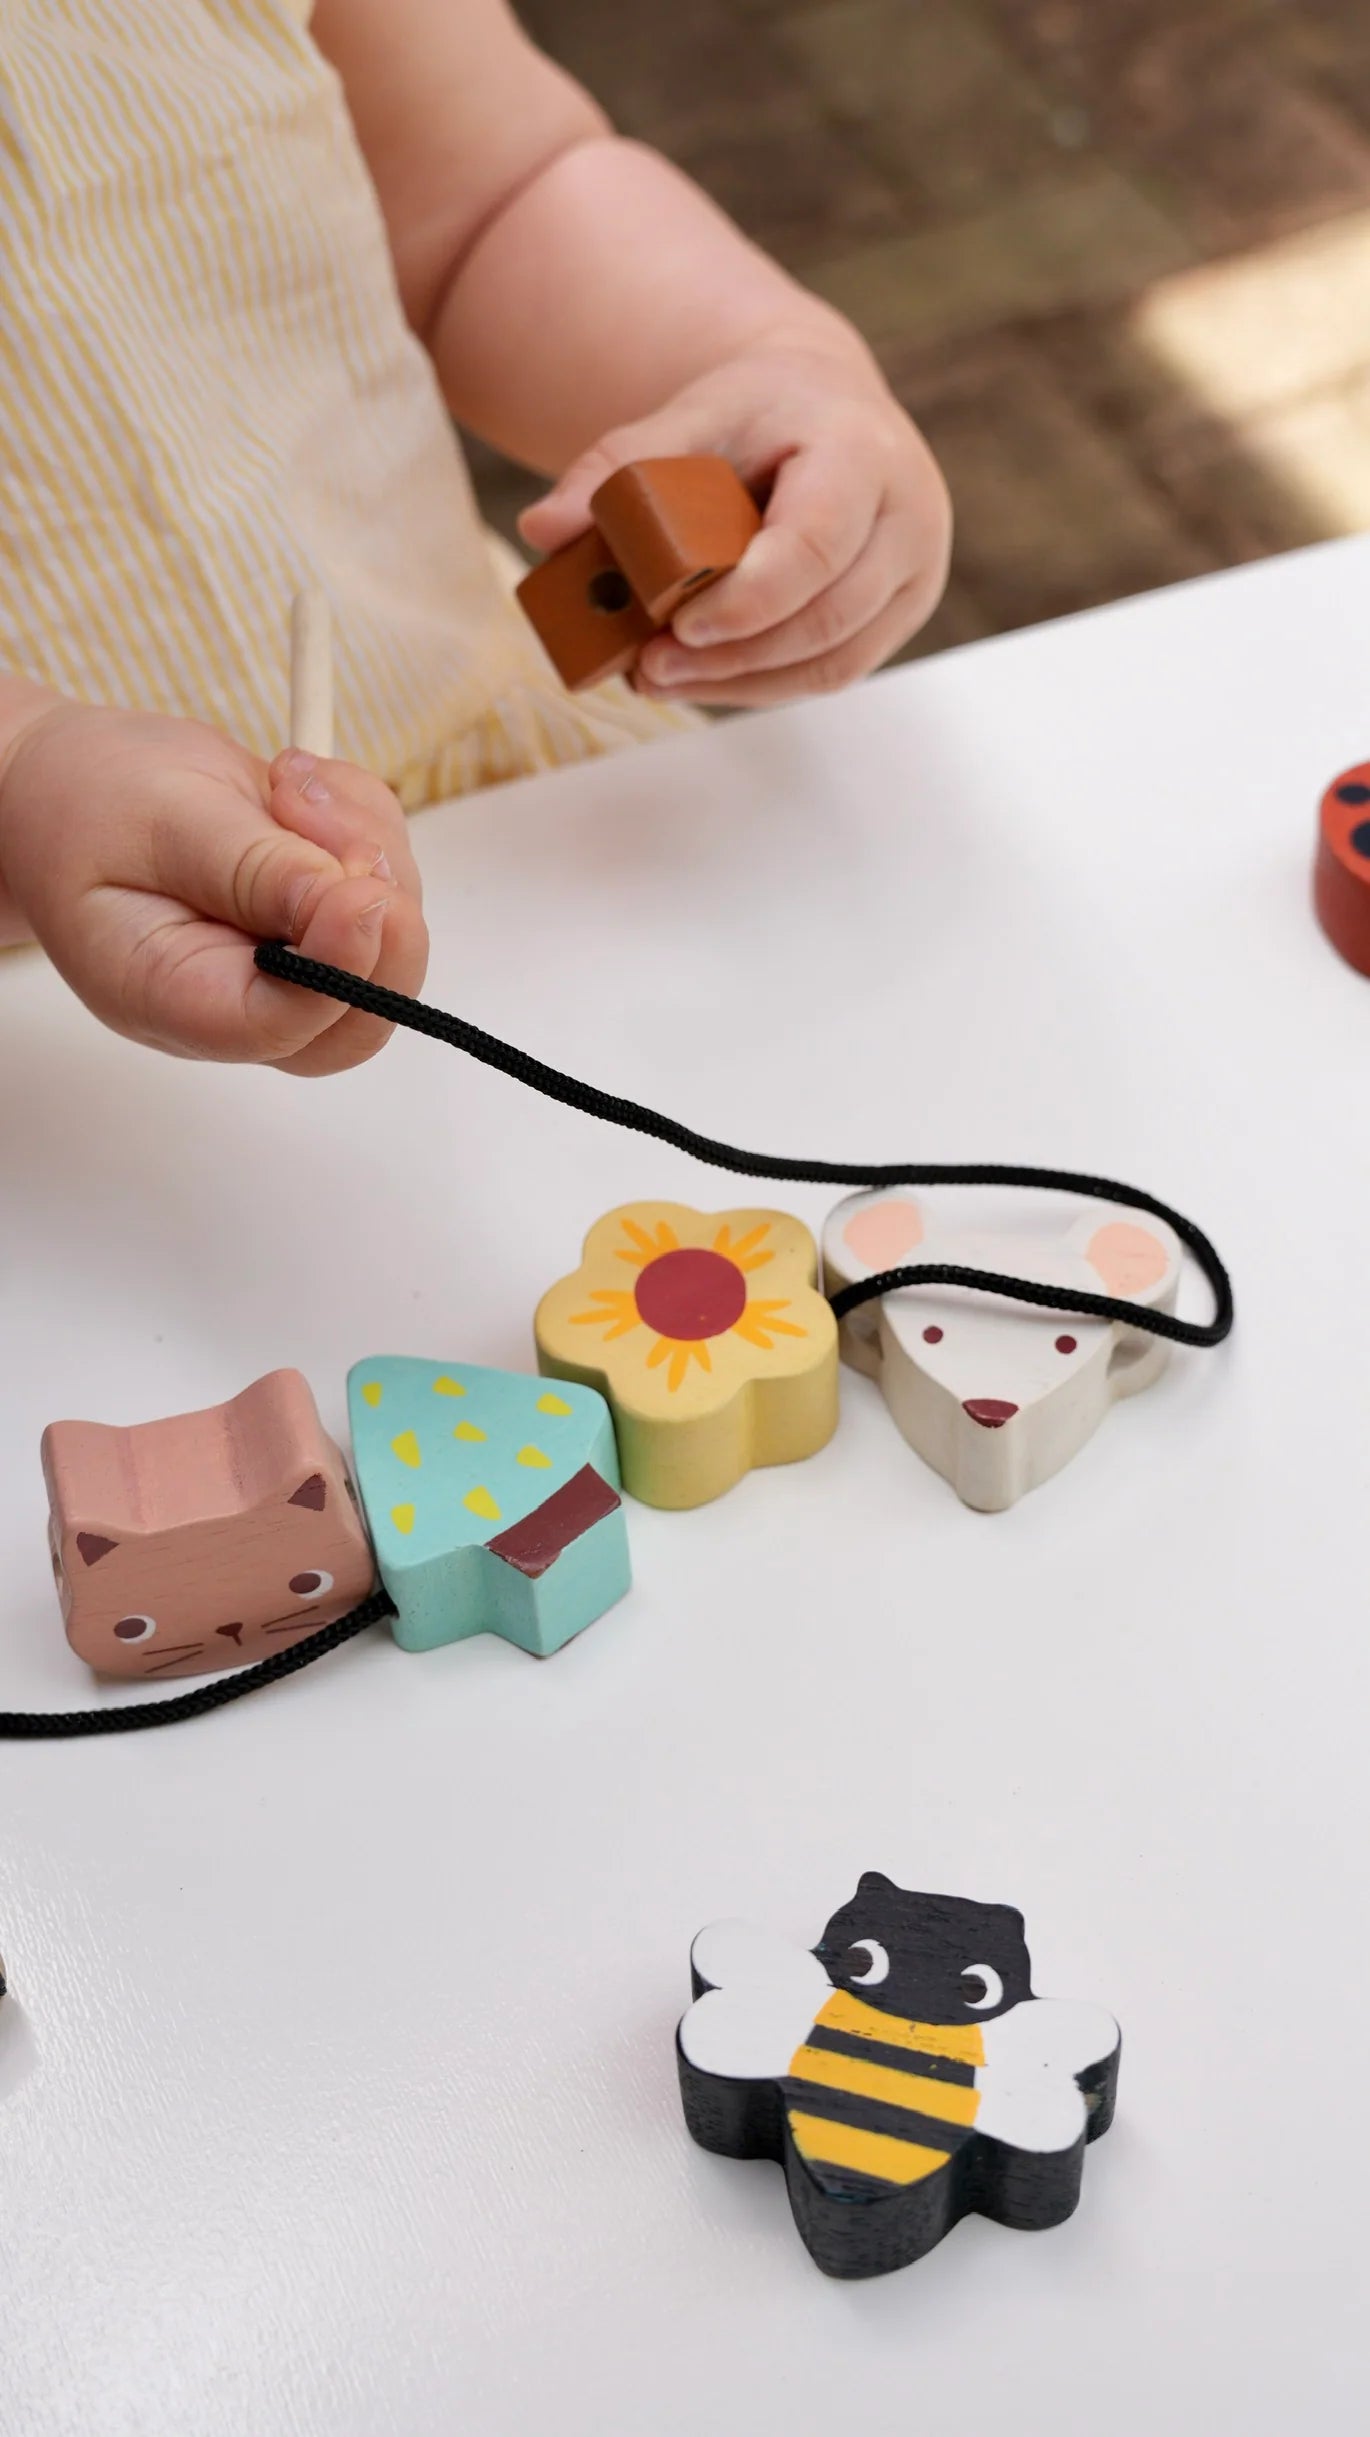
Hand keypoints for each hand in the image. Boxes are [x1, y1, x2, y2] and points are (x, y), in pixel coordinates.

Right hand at [0, 700, 426, 1074]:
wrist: (68, 780)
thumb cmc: (87, 803)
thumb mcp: (160, 820)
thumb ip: (253, 869)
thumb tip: (350, 907)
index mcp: (176, 999)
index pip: (284, 1027)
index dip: (343, 968)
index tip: (360, 889)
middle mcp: (243, 1002)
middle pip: (361, 1010)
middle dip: (375, 906)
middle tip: (318, 815)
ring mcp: (290, 969)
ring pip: (390, 940)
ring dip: (366, 844)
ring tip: (286, 783)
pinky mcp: (321, 925)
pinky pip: (390, 884)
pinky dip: (366, 822)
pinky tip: (298, 788)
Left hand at [517, 338, 951, 707]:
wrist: (825, 408)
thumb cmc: (758, 412)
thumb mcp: (691, 414)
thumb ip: (619, 466)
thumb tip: (542, 528)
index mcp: (865, 452)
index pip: (817, 543)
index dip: (751, 598)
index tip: (679, 625)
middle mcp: (909, 517)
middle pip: (827, 615)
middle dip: (735, 655)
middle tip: (648, 667)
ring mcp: (913, 574)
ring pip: (833, 660)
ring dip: (742, 683)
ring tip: (658, 677)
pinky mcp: (897, 615)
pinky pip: (832, 671)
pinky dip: (762, 684)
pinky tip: (701, 678)